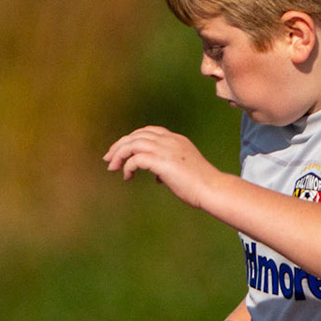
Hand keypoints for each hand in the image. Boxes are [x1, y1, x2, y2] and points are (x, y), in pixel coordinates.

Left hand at [103, 126, 224, 208]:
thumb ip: (168, 168)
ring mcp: (166, 149)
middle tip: (108, 159)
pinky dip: (127, 167)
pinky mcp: (162, 161)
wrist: (211, 188)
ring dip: (119, 155)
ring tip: (112, 168)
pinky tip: (127, 177)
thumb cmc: (199, 184)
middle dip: (119, 146)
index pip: (148, 131)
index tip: (120, 151)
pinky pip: (136, 159)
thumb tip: (157, 176)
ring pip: (133, 143)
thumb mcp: (182, 169)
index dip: (132, 139)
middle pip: (136, 135)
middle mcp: (170, 140)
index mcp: (176, 139)